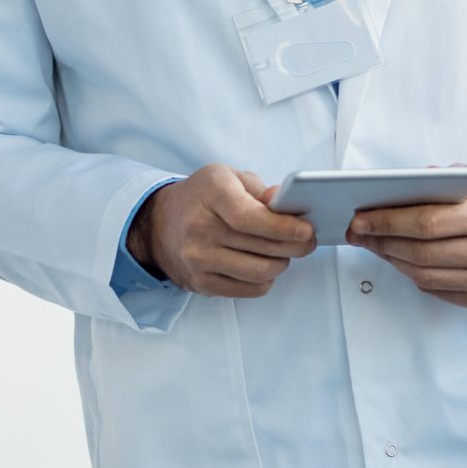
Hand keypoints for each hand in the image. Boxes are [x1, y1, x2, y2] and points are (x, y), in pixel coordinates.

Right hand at [129, 164, 316, 298]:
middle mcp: (200, 228)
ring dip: (282, 263)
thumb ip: (259, 189)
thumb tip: (285, 204)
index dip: (283, 227)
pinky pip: (250, 290)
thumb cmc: (202, 197)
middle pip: (262, 247)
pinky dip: (265, 279)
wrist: (159, 225)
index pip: (249, 217)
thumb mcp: (228, 177)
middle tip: (307, 240)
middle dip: (295, 246)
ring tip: (283, 252)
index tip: (306, 230)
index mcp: (211, 193)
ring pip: (261, 272)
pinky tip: (263, 264)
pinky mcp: (201, 283)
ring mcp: (198, 259)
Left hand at [348, 176, 466, 309]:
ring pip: (425, 276)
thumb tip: (394, 189)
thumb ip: (439, 180)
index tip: (360, 219)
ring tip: (374, 245)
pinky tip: (398, 259)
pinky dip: (412, 276)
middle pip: (422, 252)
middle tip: (358, 233)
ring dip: (392, 260)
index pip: (427, 223)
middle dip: (382, 242)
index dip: (388, 223)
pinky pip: (437, 290)